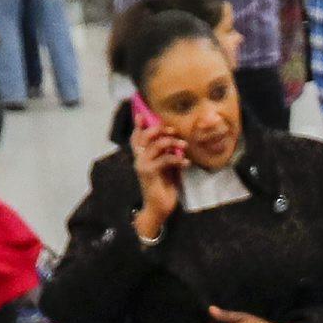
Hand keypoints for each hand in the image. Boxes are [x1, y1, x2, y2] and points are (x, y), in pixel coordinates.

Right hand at [130, 119, 185, 236]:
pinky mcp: (149, 173)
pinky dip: (177, 159)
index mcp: (142, 156)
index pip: (136, 137)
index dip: (139, 125)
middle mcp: (139, 158)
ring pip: (156, 145)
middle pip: (145, 136)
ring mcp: (142, 165)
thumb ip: (167, 153)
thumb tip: (176, 140)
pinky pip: (164, 159)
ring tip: (184, 146)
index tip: (143, 114)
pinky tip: (186, 163)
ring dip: (172, 143)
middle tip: (174, 131)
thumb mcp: (167, 167)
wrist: (159, 208)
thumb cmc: (164, 187)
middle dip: (160, 130)